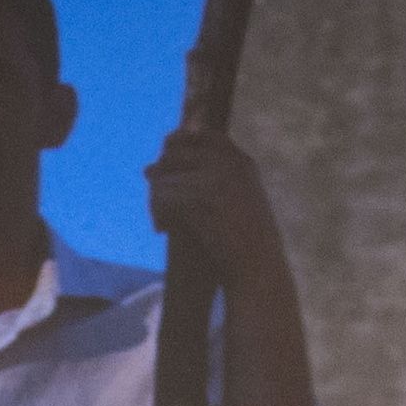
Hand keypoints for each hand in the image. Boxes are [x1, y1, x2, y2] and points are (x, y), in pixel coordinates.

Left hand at [142, 126, 289, 273]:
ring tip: (160, 221)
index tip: (167, 166)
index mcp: (242, 162)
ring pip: (164, 176)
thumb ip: (206, 180)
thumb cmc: (247, 245)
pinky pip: (162, 196)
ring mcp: (215, 179)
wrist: (258, 269)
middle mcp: (228, 163)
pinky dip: (157, 213)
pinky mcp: (199, 199)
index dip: (179, 144)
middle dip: (160, 175)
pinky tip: (162, 229)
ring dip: (155, 200)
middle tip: (158, 202)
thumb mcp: (237, 201)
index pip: (203, 135)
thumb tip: (148, 168)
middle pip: (176, 153)